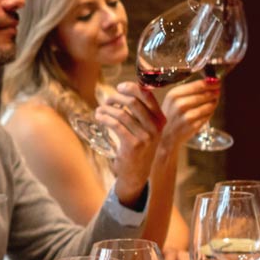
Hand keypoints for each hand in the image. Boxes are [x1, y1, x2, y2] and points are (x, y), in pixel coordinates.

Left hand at [97, 82, 164, 203]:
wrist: (137, 172)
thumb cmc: (138, 146)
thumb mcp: (144, 128)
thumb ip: (139, 111)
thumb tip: (123, 90)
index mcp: (160, 119)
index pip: (147, 96)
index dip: (132, 88)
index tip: (119, 87)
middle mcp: (156, 127)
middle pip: (133, 102)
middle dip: (116, 98)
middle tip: (107, 100)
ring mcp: (146, 137)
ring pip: (122, 114)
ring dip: (107, 109)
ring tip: (100, 110)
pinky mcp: (133, 145)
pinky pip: (116, 125)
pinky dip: (105, 118)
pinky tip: (99, 117)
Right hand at [155, 79, 222, 148]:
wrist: (164, 136)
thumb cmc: (171, 115)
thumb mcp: (174, 99)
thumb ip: (191, 90)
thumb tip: (212, 82)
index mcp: (174, 94)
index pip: (198, 85)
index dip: (211, 83)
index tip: (217, 81)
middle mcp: (179, 104)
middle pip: (205, 94)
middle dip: (214, 92)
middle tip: (217, 92)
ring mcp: (186, 116)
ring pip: (209, 105)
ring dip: (213, 103)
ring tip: (212, 102)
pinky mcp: (193, 126)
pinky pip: (208, 116)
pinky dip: (210, 113)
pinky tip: (207, 112)